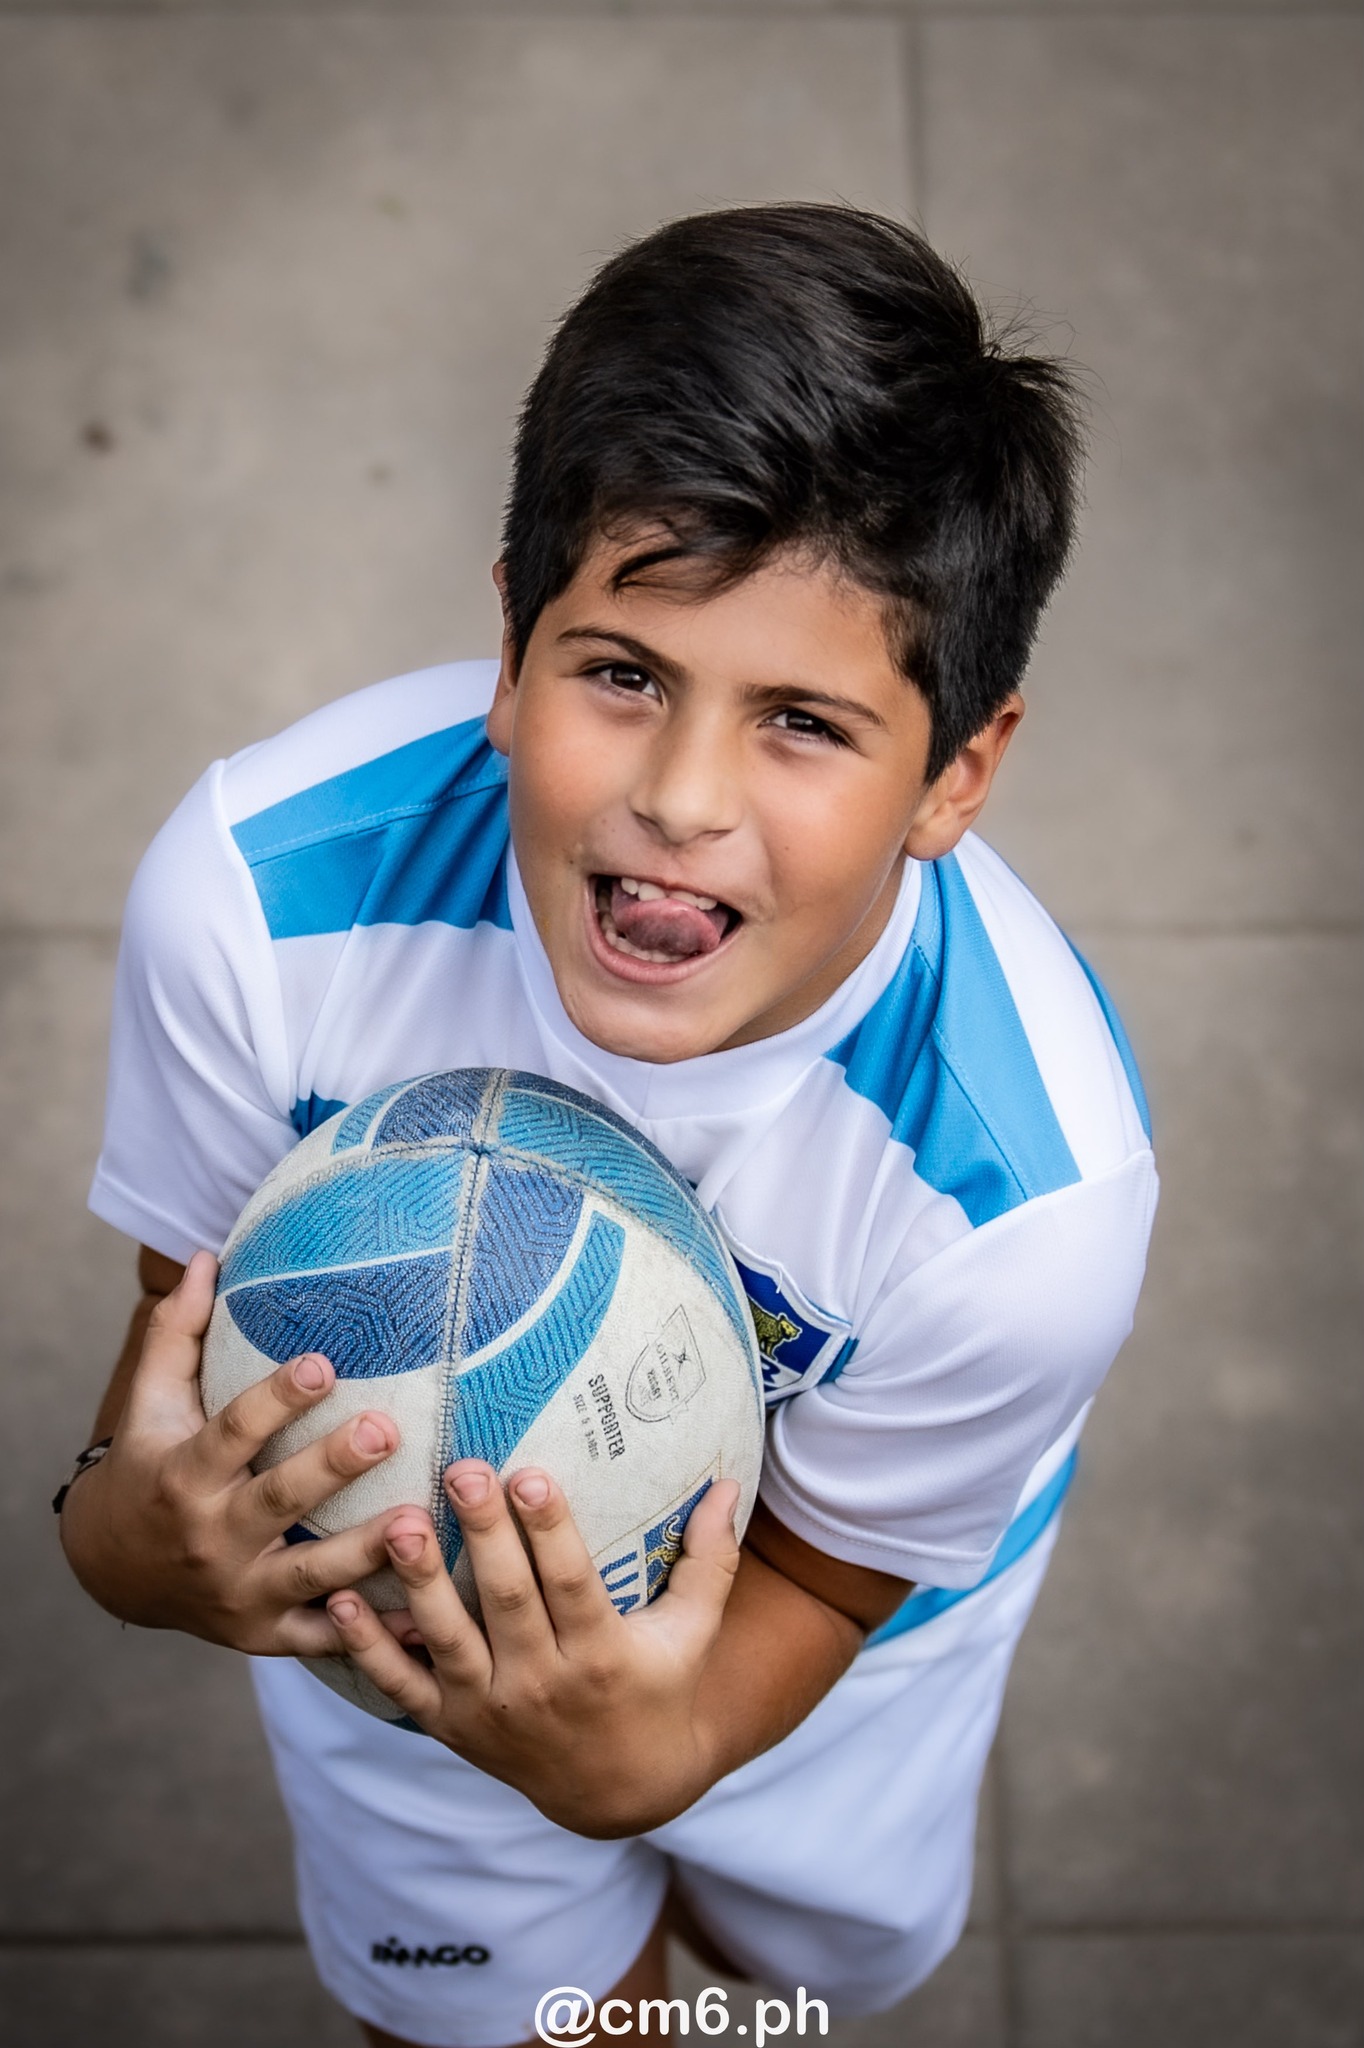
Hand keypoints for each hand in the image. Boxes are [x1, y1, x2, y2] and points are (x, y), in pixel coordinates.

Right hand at [60, 1251, 404, 1654]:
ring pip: (308, 1575)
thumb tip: (206, 1256)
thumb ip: (179, 1331)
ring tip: (417, 1523)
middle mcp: (210, 1537)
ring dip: (364, 1554)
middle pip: (276, 1501)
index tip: (323, 1362)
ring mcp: (238, 1591)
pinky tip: (422, 1620)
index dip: (275, 1400)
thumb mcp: (152, 1401)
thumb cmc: (150, 1464)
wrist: (114, 1570)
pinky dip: (368, 1635)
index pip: (232, 1431)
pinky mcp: (262, 1634)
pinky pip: (320, 1638)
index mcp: (185, 1474)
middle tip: (386, 1430)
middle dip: (330, 1468)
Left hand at [326, 1461, 741, 1836]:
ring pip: (448, 1639)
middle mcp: (542, 1685)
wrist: (620, 1791)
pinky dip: (369, 1647)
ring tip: (396, 1523)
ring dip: (419, 1582)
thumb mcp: (693, 1632)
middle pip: (506, 1600)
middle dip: (483, 1534)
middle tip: (461, 1469)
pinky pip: (401, 1687)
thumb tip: (731, 1481)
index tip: (530, 1473)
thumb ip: (710, 1559)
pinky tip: (338, 1598)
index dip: (550, 1530)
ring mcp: (490, 1710)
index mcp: (600, 1655)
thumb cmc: (659, 1689)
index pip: (572, 1583)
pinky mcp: (451, 1727)